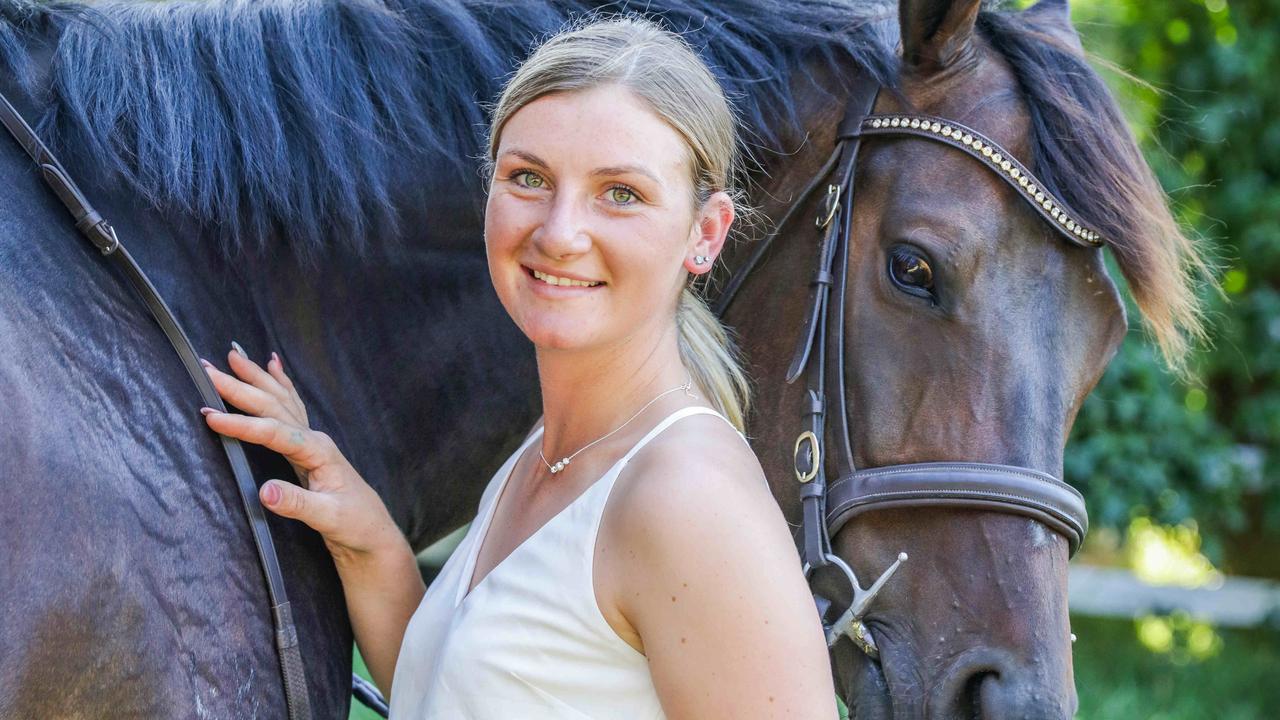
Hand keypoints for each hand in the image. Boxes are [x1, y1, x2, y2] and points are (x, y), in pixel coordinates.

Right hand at [199, 344, 403, 566]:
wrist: (373, 531)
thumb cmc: (355, 524)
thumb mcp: (328, 518)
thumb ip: (298, 505)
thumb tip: (263, 492)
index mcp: (318, 452)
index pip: (275, 432)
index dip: (242, 424)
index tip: (211, 416)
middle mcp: (314, 439)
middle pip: (274, 406)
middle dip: (240, 387)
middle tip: (208, 369)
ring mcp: (311, 441)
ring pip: (280, 401)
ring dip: (256, 378)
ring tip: (233, 355)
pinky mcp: (307, 448)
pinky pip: (291, 407)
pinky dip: (280, 385)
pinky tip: (273, 366)